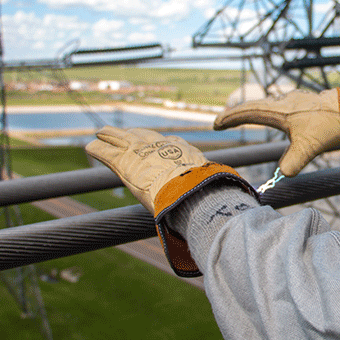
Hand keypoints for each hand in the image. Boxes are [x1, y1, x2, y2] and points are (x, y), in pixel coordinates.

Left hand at [86, 126, 257, 277]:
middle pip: (147, 136)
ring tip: (101, 134)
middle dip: (135, 134)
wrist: (194, 196)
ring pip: (124, 140)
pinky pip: (108, 152)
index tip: (161, 142)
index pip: (174, 144)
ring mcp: (145, 154)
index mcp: (188, 154)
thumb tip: (248, 206)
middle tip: (125, 133)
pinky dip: (98, 148)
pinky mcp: (127, 164)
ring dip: (112, 137)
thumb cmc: (210, 197)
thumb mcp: (223, 193)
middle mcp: (166, 148)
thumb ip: (228, 197)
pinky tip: (90, 146)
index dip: (165, 143)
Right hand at [213, 82, 339, 176]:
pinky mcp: (303, 103)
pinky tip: (276, 117)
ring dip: (253, 111)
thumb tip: (282, 175)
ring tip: (241, 117)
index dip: (230, 118)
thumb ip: (293, 162)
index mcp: (279, 110)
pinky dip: (268, 111)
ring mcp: (294, 100)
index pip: (248, 112)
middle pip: (254, 105)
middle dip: (237, 114)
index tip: (216, 124)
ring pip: (267, 104)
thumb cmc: (329, 126)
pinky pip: (279, 105)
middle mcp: (284, 101)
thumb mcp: (309, 147)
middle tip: (223, 122)